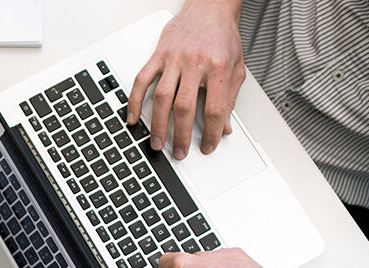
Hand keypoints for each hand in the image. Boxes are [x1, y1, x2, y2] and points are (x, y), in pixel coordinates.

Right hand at [127, 0, 246, 159]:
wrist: (209, 8)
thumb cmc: (222, 37)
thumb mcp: (236, 68)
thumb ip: (229, 98)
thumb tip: (225, 127)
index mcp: (218, 68)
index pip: (214, 109)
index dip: (212, 133)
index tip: (208, 146)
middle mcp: (195, 63)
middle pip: (185, 107)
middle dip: (181, 135)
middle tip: (179, 152)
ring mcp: (174, 59)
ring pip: (162, 97)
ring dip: (158, 124)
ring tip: (157, 142)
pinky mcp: (159, 54)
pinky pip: (142, 79)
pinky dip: (135, 100)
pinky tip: (133, 117)